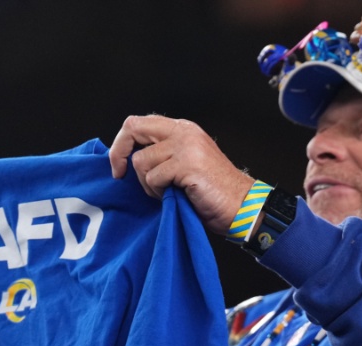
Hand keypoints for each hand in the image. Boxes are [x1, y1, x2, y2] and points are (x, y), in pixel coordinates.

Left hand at [109, 115, 254, 235]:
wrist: (241, 206)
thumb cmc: (215, 192)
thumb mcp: (186, 163)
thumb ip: (163, 153)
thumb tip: (130, 159)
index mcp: (184, 129)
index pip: (140, 123)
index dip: (122, 142)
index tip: (120, 164)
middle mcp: (184, 132)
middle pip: (133, 128)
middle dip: (120, 153)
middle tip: (120, 173)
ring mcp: (186, 147)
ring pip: (141, 161)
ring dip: (147, 183)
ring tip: (165, 192)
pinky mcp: (187, 164)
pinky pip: (153, 177)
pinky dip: (157, 192)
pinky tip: (174, 196)